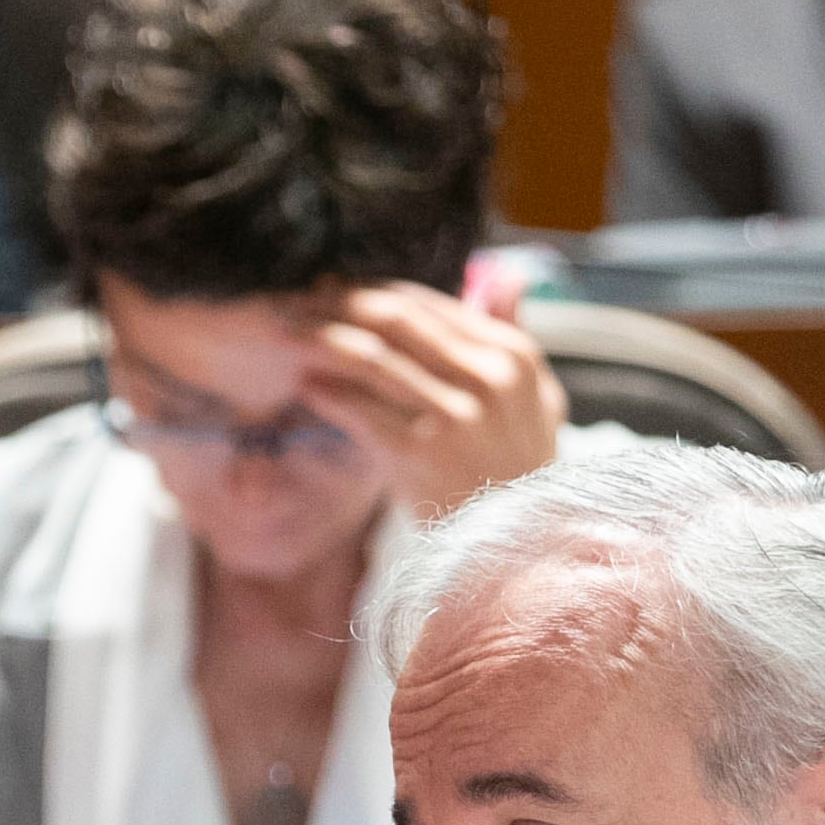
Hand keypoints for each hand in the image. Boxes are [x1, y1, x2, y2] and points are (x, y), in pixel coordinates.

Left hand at [295, 280, 566, 523]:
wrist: (518, 544)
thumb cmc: (519, 470)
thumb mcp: (538, 399)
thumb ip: (518, 336)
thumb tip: (509, 280)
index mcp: (511, 355)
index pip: (428, 304)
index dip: (375, 290)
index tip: (336, 288)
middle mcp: (488, 377)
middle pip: (397, 321)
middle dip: (340, 304)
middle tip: (299, 301)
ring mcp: (456, 415)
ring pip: (374, 359)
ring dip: (321, 340)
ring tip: (287, 334)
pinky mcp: (421, 452)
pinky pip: (361, 410)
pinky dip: (327, 393)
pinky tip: (304, 385)